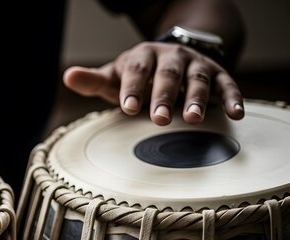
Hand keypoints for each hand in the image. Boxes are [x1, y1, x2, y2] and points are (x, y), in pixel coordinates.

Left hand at [63, 41, 243, 124]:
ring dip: (197, 98)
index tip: (128, 108)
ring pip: (198, 79)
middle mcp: (171, 57)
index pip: (137, 70)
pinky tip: (235, 114)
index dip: (133, 88)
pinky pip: (227, 84)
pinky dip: (233, 98)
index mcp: (143, 56)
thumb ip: (93, 81)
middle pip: (168, 75)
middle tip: (158, 119)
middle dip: (163, 97)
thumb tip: (67, 76)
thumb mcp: (114, 78)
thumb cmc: (136, 77)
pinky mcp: (217, 74)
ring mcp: (195, 65)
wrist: (170, 59)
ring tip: (192, 118)